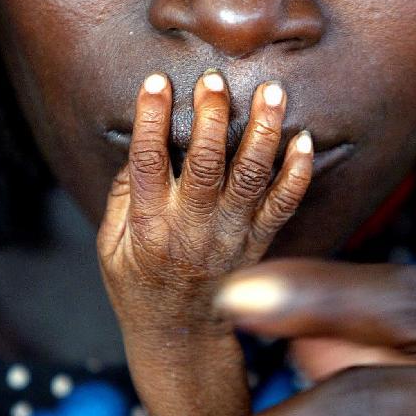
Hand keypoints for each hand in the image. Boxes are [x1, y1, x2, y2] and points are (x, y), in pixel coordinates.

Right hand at [97, 71, 313, 415]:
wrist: (181, 337)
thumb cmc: (140, 286)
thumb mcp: (111, 247)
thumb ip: (123, 196)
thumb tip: (141, 145)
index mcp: (150, 224)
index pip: (147, 162)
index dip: (151, 119)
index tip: (157, 82)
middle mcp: (192, 226)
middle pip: (205, 163)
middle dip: (211, 116)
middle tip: (215, 79)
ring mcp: (230, 234)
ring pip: (251, 177)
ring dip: (262, 131)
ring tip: (272, 92)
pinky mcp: (258, 241)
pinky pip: (283, 205)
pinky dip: (297, 173)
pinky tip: (304, 140)